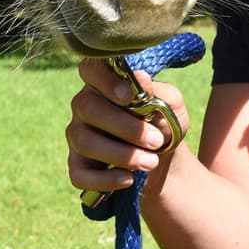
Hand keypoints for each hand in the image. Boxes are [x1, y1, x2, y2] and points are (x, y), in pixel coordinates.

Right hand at [66, 58, 189, 196]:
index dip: (105, 81)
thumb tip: (140, 79)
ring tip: (151, 162)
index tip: (130, 96)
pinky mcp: (77, 166)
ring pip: (84, 142)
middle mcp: (84, 106)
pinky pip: (79, 175)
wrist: (163, 159)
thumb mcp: (171, 105)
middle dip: (125, 127)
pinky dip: (105, 179)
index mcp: (104, 84)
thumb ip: (157, 91)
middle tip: (157, 141)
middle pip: (88, 108)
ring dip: (121, 154)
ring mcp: (77, 136)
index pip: (90, 69)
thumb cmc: (163, 123)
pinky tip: (128, 179)